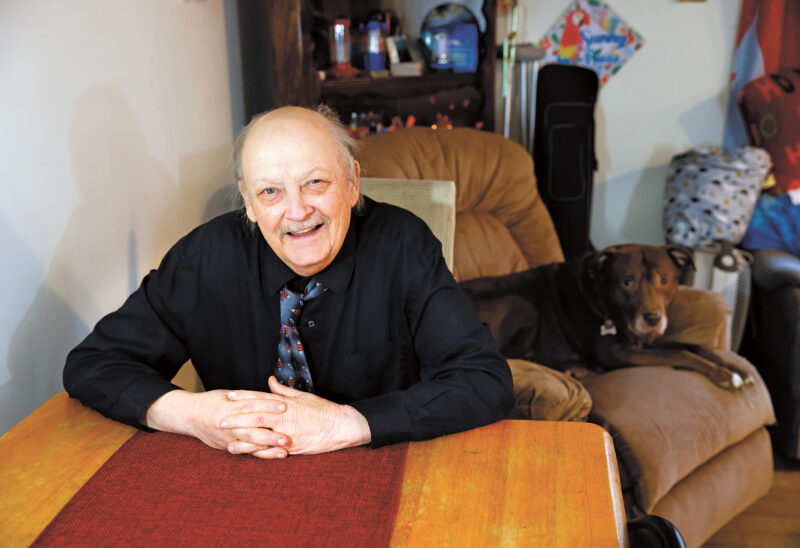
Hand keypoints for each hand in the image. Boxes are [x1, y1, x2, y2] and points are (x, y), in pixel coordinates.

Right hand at [144, 389, 290, 458]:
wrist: (188, 415)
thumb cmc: (211, 402)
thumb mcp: (228, 395)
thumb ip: (248, 396)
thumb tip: (271, 393)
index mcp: (230, 405)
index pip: (252, 404)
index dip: (269, 405)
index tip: (285, 406)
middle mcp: (228, 422)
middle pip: (252, 426)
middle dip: (271, 432)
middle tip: (287, 436)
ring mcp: (226, 435)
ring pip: (249, 442)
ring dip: (268, 447)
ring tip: (284, 449)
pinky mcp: (225, 445)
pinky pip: (244, 451)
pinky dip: (258, 453)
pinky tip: (271, 454)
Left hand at [221, 376, 370, 456]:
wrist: (340, 426)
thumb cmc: (323, 410)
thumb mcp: (303, 396)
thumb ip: (283, 391)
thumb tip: (270, 381)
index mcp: (286, 403)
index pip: (261, 398)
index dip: (244, 397)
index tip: (229, 396)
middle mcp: (284, 416)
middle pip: (255, 415)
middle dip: (236, 417)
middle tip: (219, 418)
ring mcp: (286, 431)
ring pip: (259, 433)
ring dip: (241, 436)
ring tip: (225, 438)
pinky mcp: (290, 446)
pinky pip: (269, 448)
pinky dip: (255, 451)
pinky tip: (243, 453)